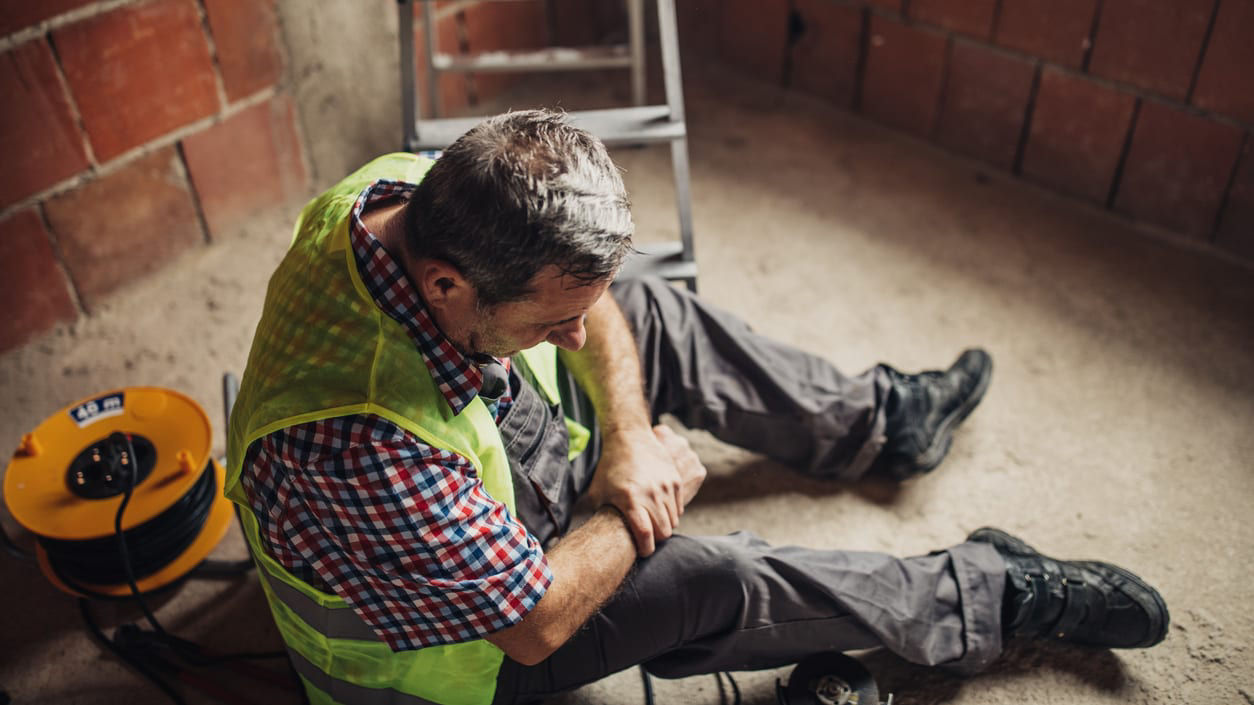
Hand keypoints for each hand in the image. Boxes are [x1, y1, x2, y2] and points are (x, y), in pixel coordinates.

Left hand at [588, 424, 702, 556]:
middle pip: (663, 532)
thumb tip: (601, 539)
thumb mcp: (599, 493)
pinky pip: (679, 507)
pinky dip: (671, 513)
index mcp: (631, 499)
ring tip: (651, 522)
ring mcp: (666, 486)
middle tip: (646, 537)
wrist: (629, 437)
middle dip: (656, 539)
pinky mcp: (675, 480)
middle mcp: (651, 494)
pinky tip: (659, 509)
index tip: (643, 552)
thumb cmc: (609, 468)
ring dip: (664, 525)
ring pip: (673, 520)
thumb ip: (603, 516)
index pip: (645, 536)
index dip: (646, 549)